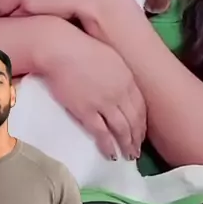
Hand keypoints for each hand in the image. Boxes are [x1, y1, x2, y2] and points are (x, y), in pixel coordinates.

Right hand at [35, 21, 146, 158]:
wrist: (61, 48)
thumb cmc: (82, 47)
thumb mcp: (110, 57)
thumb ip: (119, 75)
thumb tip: (122, 87)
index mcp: (127, 79)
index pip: (140, 106)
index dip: (142, 123)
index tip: (141, 133)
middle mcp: (120, 93)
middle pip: (134, 120)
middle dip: (137, 137)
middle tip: (136, 151)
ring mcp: (104, 103)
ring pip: (121, 129)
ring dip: (126, 145)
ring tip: (128, 156)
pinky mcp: (86, 111)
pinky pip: (101, 133)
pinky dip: (108, 145)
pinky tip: (111, 154)